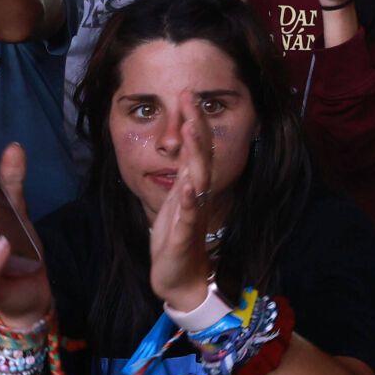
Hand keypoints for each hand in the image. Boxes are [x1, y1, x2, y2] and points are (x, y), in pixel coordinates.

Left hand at [147, 92, 217, 310]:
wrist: (181, 279)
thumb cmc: (175, 241)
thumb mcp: (174, 203)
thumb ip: (181, 177)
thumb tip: (181, 150)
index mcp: (191, 187)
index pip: (196, 148)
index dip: (193, 121)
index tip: (187, 94)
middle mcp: (197, 195)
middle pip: (200, 155)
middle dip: (196, 126)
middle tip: (190, 98)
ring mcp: (192, 214)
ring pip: (198, 179)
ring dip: (196, 154)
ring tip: (193, 129)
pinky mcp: (183, 235)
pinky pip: (189, 215)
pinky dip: (190, 200)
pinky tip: (189, 185)